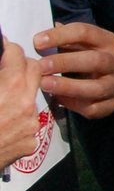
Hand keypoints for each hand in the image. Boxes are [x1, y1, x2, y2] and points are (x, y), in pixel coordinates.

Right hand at [0, 40, 42, 166]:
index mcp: (11, 87)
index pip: (17, 55)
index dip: (7, 49)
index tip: (2, 48)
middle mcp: (26, 104)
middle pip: (34, 71)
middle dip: (21, 64)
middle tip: (6, 66)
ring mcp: (31, 124)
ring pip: (31, 97)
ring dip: (19, 93)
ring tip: (1, 98)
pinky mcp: (31, 143)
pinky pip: (28, 122)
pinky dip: (17, 118)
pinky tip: (2, 123)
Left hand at [34, 22, 113, 119]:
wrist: (95, 82)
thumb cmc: (77, 58)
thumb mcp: (72, 44)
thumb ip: (59, 39)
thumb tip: (40, 39)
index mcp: (107, 41)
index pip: (86, 33)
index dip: (61, 36)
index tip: (37, 42)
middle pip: (96, 60)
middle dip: (66, 63)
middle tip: (42, 66)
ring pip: (97, 87)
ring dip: (69, 86)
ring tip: (45, 84)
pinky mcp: (111, 104)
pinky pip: (94, 107)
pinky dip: (74, 104)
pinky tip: (58, 99)